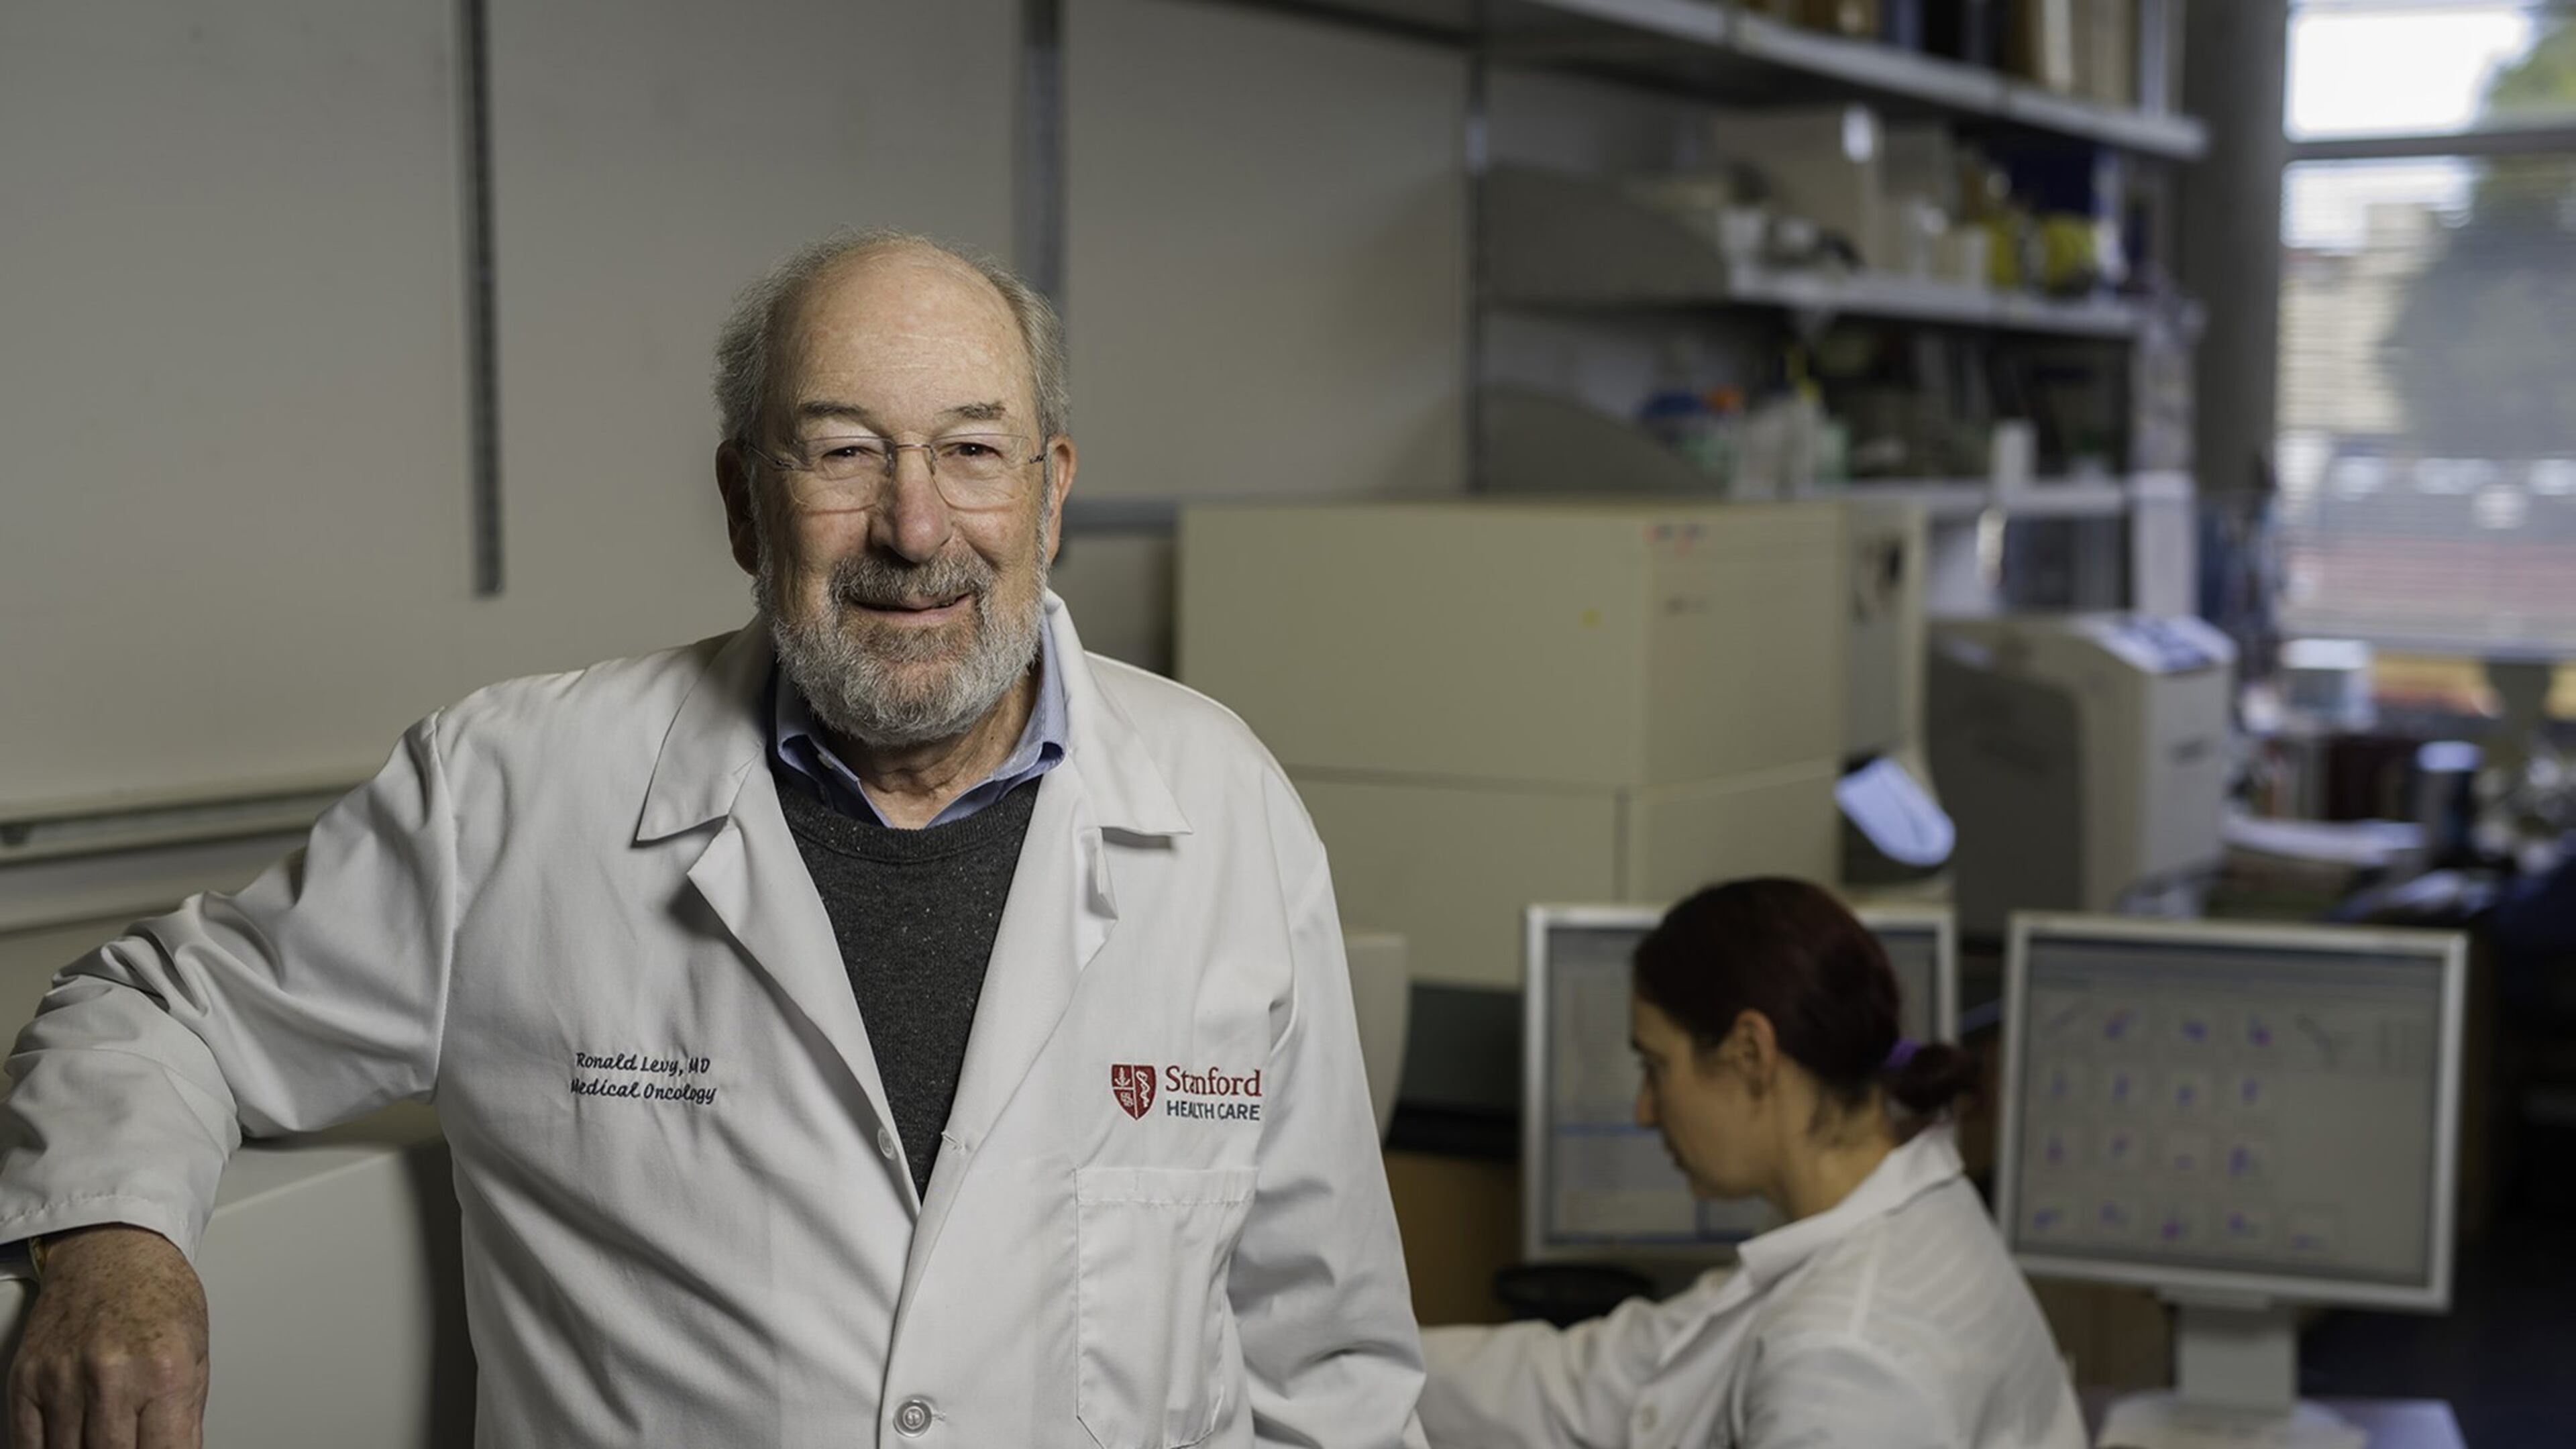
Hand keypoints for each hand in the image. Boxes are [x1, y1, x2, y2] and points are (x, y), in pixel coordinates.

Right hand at [8, 1226, 207, 1448]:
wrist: (113, 1248)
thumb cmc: (160, 1295)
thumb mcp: (197, 1355)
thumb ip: (184, 1417)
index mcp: (165, 1372)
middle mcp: (111, 1376)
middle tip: (132, 1447)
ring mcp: (62, 1379)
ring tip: (104, 1442)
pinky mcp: (26, 1379)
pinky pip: (26, 1445)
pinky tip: (70, 1446)